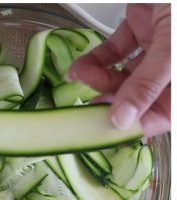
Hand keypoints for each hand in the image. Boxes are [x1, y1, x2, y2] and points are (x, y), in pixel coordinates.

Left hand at [68, 4, 170, 136]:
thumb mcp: (172, 48)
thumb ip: (148, 84)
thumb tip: (124, 120)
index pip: (169, 112)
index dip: (142, 124)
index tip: (109, 131)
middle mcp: (175, 61)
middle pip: (145, 94)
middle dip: (114, 101)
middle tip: (85, 109)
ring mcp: (161, 41)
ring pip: (128, 73)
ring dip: (100, 80)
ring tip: (80, 78)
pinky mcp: (143, 23)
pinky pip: (116, 49)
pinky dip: (96, 58)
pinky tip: (78, 66)